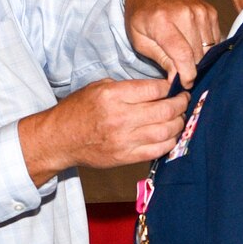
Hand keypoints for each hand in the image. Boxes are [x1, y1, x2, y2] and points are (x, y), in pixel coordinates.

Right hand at [18, 75, 184, 183]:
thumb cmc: (78, 111)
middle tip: (183, 100)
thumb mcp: (98, 87)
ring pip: (166, 131)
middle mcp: (120, 118)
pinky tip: (170, 134)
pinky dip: (170, 142)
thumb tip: (156, 88)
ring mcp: (124, 140)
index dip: (170, 86)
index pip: (155, 89)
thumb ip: (127, 87)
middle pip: (166, 110)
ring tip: (179, 117)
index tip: (174, 86)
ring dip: (179, 123)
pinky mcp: (125, 157)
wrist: (59, 139)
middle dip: (180, 103)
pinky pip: (157, 151)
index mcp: (113, 96)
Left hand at [125, 0, 219, 86]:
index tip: (186, 85)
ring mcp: (201, 11)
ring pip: (208, 48)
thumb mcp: (141, 41)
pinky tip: (193, 47)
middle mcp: (185, 14)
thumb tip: (177, 80)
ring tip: (186, 59)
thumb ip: (161, 60)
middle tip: (181, 74)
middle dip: (191, 69)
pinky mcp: (210, 11)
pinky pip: (214, 39)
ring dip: (199, 59)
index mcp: (163, 21)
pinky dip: (206, 47)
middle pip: (198, 54)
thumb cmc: (141, 16)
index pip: (182, 54)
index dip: (187, 74)